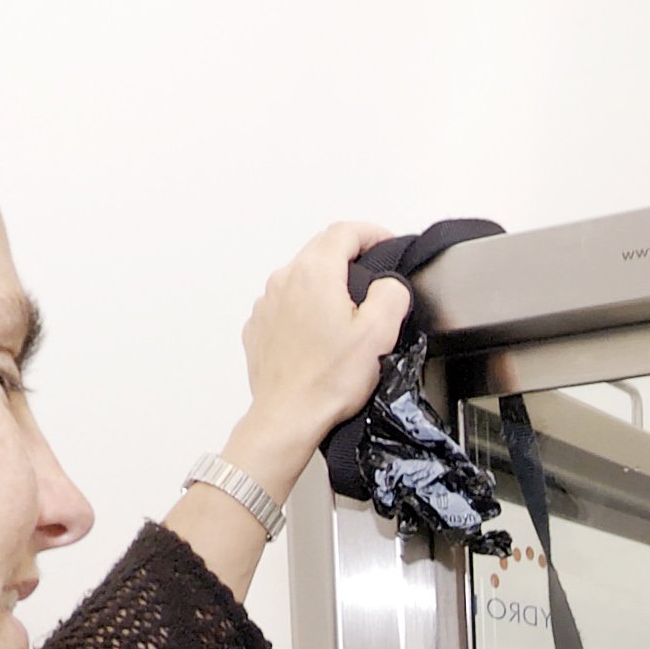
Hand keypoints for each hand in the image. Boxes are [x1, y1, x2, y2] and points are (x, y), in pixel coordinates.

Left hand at [219, 222, 414, 496]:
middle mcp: (284, 279)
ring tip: (346, 313)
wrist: (287, 417)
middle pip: (320, 250)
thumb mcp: (379, 333)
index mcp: (315, 273)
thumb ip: (391, 294)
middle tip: (373, 277)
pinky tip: (319, 335)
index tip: (387, 244)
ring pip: (301, 278)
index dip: (371, 232)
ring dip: (325, 284)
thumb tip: (387, 285)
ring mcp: (266, 303)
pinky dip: (304, 309)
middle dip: (349, 256)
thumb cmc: (329, 379)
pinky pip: (285, 305)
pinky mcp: (258, 327)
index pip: (344, 232)